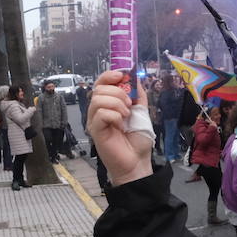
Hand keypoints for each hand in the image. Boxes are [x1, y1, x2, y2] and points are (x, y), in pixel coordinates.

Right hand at [87, 70, 153, 185]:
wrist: (137, 160)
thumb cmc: (137, 139)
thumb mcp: (141, 111)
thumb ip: (137, 95)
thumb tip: (133, 77)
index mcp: (108, 103)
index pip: (101, 82)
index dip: (109, 75)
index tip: (121, 76)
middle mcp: (98, 110)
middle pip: (99, 88)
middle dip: (117, 91)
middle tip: (129, 105)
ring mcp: (94, 120)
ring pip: (98, 99)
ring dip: (116, 103)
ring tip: (126, 115)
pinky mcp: (94, 130)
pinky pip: (100, 113)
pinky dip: (114, 115)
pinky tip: (120, 124)